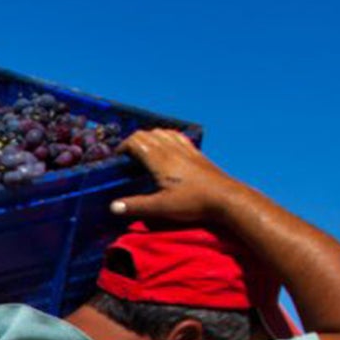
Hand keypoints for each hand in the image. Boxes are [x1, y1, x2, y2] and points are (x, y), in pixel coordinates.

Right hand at [110, 129, 248, 227]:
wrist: (226, 198)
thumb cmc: (192, 202)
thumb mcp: (160, 208)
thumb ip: (135, 206)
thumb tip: (112, 207)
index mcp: (160, 159)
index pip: (136, 141)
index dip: (123, 147)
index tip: (116, 159)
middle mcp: (172, 149)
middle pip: (148, 134)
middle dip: (133, 141)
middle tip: (127, 157)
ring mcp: (186, 150)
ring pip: (163, 132)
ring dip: (150, 137)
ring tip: (144, 151)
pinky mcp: (197, 154)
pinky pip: (178, 137)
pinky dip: (166, 137)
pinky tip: (167, 147)